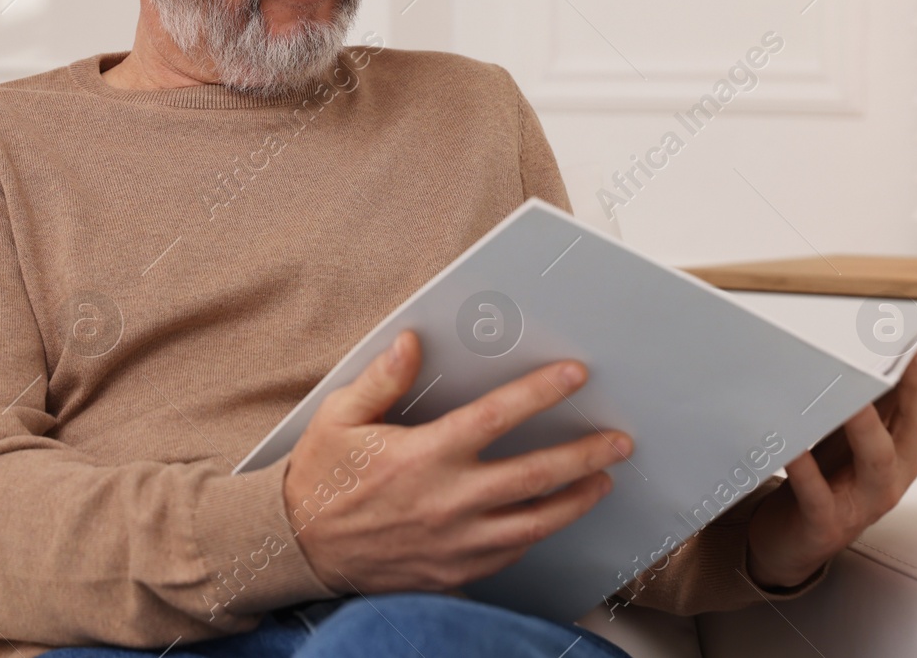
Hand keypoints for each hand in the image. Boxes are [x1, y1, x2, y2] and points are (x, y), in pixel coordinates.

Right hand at [282, 330, 631, 593]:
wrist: (299, 548)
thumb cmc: (321, 479)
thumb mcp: (339, 417)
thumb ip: (381, 380)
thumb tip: (412, 343)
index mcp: (423, 456)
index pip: (496, 418)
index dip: (539, 394)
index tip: (572, 377)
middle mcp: (448, 501)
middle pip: (535, 476)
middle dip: (584, 455)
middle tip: (617, 441)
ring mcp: (455, 543)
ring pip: (534, 523)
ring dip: (575, 501)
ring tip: (601, 483)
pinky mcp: (453, 572)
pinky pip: (509, 555)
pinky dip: (536, 534)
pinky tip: (549, 519)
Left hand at [746, 343, 916, 588]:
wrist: (791, 540)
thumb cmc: (828, 482)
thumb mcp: (865, 437)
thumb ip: (898, 398)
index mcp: (901, 455)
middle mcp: (888, 478)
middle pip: (907, 430)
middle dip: (910, 391)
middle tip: (908, 354)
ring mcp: (860, 503)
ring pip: (874, 461)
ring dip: (865, 426)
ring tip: (854, 395)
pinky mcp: (825, 523)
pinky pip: (817, 493)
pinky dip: (806, 469)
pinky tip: (792, 446)